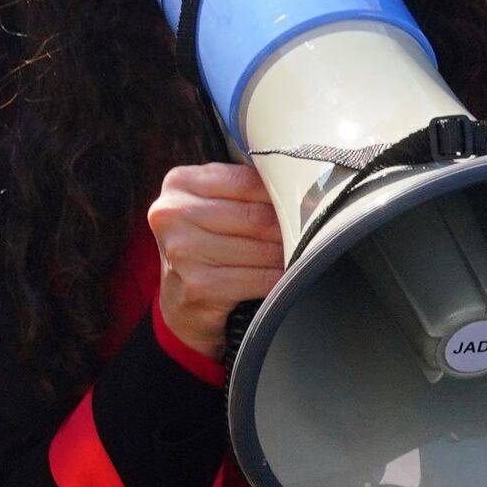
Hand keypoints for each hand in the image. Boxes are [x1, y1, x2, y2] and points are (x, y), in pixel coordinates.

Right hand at [149, 162, 289, 362]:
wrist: (180, 304)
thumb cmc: (203, 247)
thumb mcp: (210, 206)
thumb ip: (241, 189)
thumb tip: (298, 184)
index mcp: (178, 184)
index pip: (246, 181)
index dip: (280, 194)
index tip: (303, 203)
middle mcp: (173, 215)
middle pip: (255, 217)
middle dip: (288, 228)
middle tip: (312, 232)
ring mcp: (183, 252)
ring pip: (261, 249)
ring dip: (287, 254)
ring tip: (301, 254)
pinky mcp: (199, 286)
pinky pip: (259, 279)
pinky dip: (279, 279)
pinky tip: (286, 278)